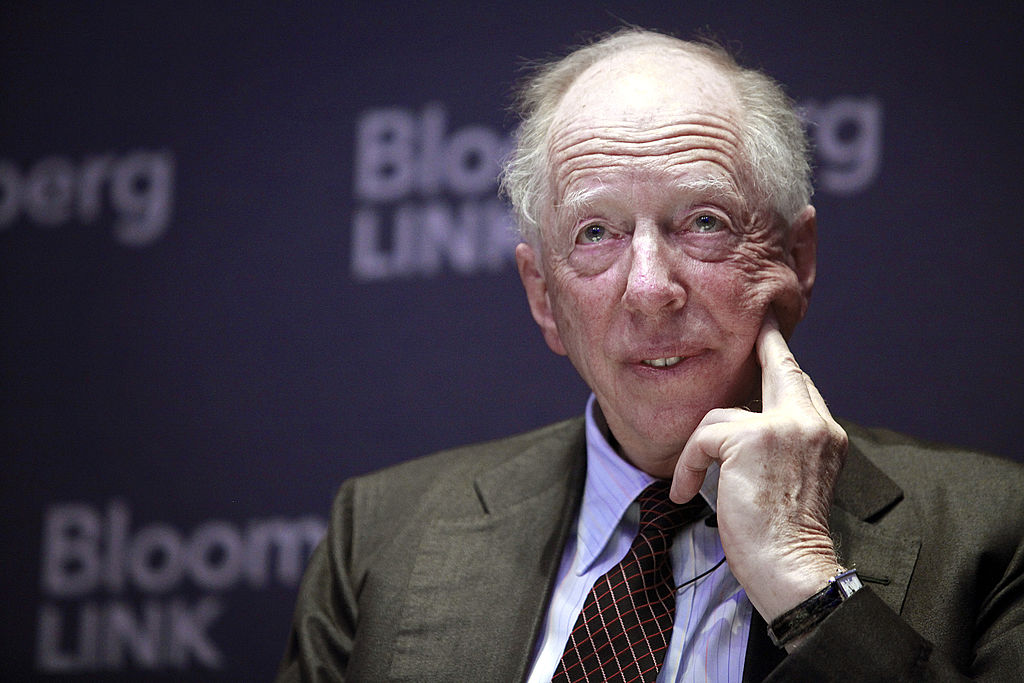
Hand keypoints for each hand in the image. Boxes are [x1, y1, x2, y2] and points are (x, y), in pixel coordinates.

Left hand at [670, 312, 847, 623]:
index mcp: (825, 434)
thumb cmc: (785, 535)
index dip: (782, 357)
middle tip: (757, 324)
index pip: (801, 384)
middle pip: (780, 369)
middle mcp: (812, 423)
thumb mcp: (792, 477)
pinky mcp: (751, 438)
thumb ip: (780, 442)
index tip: (770, 331)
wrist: (791, 566)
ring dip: (701, 449)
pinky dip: (688, 464)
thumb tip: (741, 418)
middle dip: (765, 342)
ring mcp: (784, 426)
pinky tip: (686, 491)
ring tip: (693, 482)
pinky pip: (703, 437)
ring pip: (723, 414)